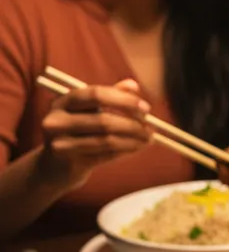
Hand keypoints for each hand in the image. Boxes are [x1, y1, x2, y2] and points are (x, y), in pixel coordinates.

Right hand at [39, 78, 151, 193]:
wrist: (55, 166)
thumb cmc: (77, 132)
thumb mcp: (89, 111)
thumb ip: (110, 95)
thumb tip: (133, 85)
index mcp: (62, 101)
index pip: (95, 94)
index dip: (123, 100)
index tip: (146, 107)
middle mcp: (56, 120)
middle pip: (102, 120)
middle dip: (132, 124)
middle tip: (151, 128)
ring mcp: (60, 143)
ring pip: (106, 140)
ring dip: (133, 140)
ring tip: (148, 139)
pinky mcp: (69, 163)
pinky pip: (105, 155)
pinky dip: (125, 151)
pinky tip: (136, 148)